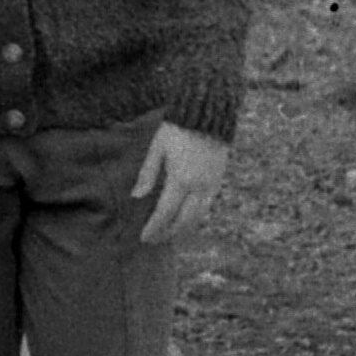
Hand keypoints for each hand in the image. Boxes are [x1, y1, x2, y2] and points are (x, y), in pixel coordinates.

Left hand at [133, 121, 230, 242]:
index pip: (165, 212)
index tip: (144, 238)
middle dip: (169, 233)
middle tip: (155, 240)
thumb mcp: (157, 148)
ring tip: (169, 235)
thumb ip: (147, 174)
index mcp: (180, 179)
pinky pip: (207, 207)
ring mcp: (211, 185)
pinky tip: (186, 219)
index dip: (154, 227)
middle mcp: (198, 186)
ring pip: (198, 217)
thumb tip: (136, 196)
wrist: (208, 114)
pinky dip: (196, 217)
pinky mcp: (219, 181)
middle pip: (184, 220)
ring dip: (183, 229)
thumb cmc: (177, 129)